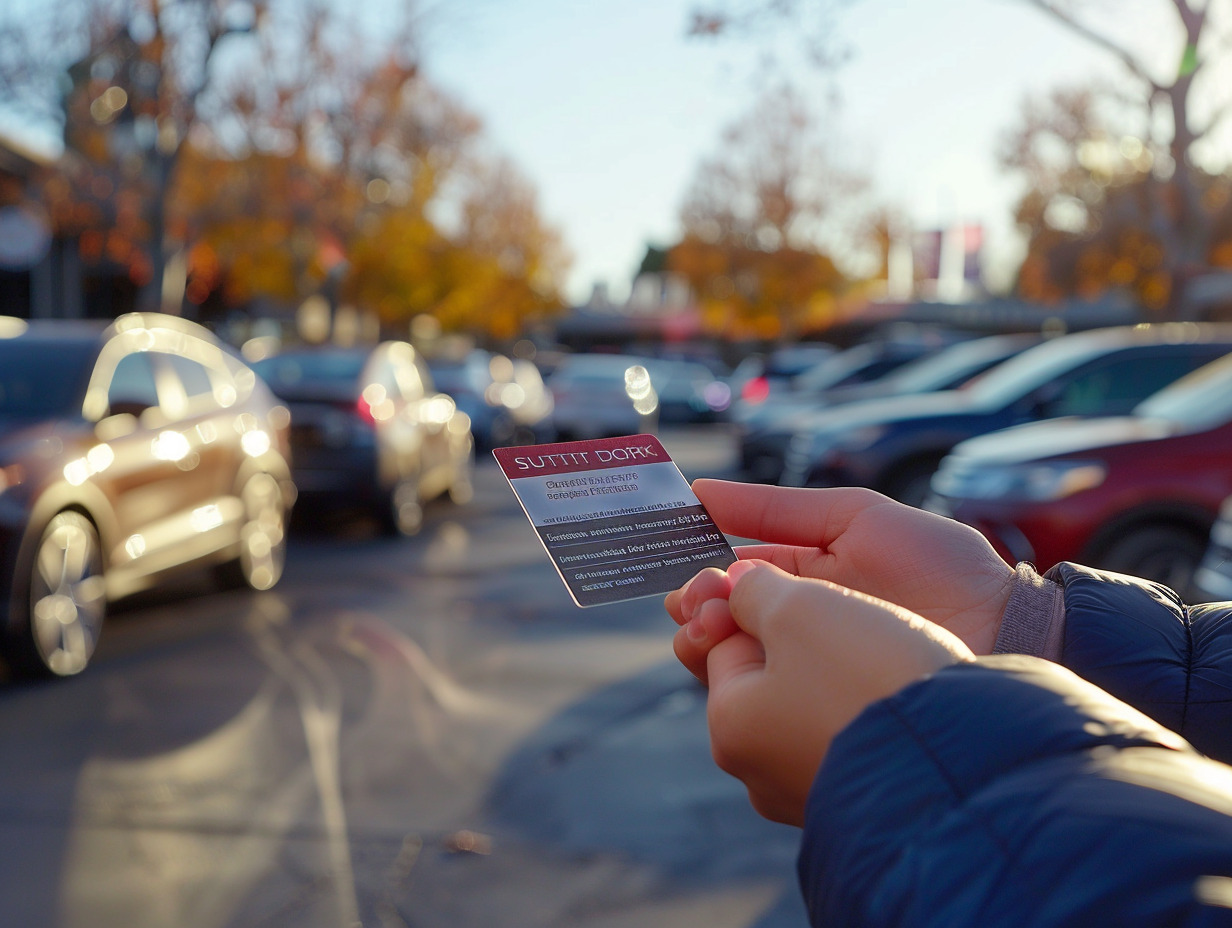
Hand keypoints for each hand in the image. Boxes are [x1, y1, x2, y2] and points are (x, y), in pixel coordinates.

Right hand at [666, 481, 1012, 679]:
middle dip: (699, 607)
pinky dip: (739, 678)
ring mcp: (809, 667)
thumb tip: (702, 492)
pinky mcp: (820, 707)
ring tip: (707, 628)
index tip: (676, 564)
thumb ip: (776, 508)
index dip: (702, 570)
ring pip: (735, 658)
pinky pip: (764, 696)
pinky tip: (734, 662)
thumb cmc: (939, 567)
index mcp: (805, 575)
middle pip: (725, 619)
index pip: (735, 574)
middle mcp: (801, 623)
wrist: (1000, 630)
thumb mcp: (853, 518)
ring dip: (709, 639)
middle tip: (694, 604)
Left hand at [690, 560, 972, 826]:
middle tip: (824, 603)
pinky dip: (861, 696)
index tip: (766, 575)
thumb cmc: (869, 678)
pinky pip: (847, 726)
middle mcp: (760, 769)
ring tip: (869, 639)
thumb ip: (754, 586)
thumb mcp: (798, 607)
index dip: (741, 599)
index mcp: (729, 727)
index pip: (718, 641)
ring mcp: (811, 787)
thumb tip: (740, 583)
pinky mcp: (864, 792)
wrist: (965, 759)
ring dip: (830, 662)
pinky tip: (890, 675)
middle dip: (786, 632)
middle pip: (761, 673)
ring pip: (807, 698)